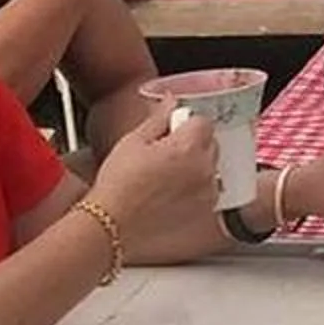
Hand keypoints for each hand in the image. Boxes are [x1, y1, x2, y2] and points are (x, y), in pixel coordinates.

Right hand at [82, 105, 220, 259]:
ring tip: (166, 178)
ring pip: (211, 168)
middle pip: (210, 143)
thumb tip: (170, 100)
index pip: (203, 121)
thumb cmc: (118, 185)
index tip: (170, 131)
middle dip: (193, 144)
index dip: (185, 123)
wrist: (112, 225)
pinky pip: (209, 191)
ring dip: (196, 167)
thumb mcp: (133, 141)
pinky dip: (197, 189)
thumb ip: (158, 118)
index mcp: (188, 147)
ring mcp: (207, 193)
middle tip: (164, 154)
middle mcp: (204, 169)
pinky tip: (171, 195)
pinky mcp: (205, 212)